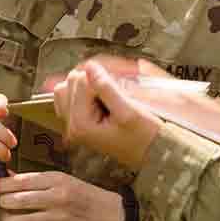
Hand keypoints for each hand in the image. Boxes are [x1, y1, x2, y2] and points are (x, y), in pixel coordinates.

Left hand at [0, 171, 122, 220]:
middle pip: (18, 200)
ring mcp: (58, 219)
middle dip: (3, 201)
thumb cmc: (86, 195)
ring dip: (8, 219)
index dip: (4, 184)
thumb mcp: (64, 180)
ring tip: (6, 217)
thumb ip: (37, 180)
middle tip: (1, 201)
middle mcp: (57, 198)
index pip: (23, 180)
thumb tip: (10, 176)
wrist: (110, 216)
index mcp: (58, 180)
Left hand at [44, 56, 219, 136]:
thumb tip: (90, 66)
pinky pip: (69, 98)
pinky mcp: (79, 124)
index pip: (81, 81)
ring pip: (67, 87)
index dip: (102, 76)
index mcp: (81, 124)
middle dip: (93, 78)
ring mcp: (73, 125)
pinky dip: (82, 91)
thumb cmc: (144, 136)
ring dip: (86, 83)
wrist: (152, 154)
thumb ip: (106, 87)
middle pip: (71, 82)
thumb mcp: (128, 110)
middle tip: (116, 87)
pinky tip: (98, 95)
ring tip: (108, 90)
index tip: (119, 81)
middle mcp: (72, 126)